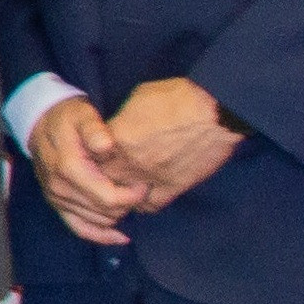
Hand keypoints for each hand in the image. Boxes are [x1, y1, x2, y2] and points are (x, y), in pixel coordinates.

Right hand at [24, 93, 145, 245]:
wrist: (41, 123)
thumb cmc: (67, 119)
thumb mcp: (82, 115)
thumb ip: (94, 129)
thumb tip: (106, 145)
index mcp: (68, 168)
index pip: (108, 197)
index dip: (131, 195)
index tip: (144, 183)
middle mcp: (60, 188)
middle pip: (105, 211)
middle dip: (128, 204)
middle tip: (141, 188)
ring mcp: (57, 198)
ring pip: (97, 221)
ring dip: (118, 214)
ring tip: (130, 199)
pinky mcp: (57, 204)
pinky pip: (79, 228)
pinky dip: (101, 235)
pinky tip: (120, 236)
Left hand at [101, 77, 241, 206]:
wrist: (213, 111)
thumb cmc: (176, 97)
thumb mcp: (137, 99)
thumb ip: (122, 120)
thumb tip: (117, 127)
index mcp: (116, 139)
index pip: (90, 158)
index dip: (92, 158)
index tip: (97, 155)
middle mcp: (129, 162)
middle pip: (103, 180)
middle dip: (103, 177)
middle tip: (108, 173)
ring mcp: (150, 177)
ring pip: (122, 198)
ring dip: (122, 193)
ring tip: (125, 187)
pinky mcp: (172, 187)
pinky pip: (151, 206)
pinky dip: (145, 203)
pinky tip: (145, 195)